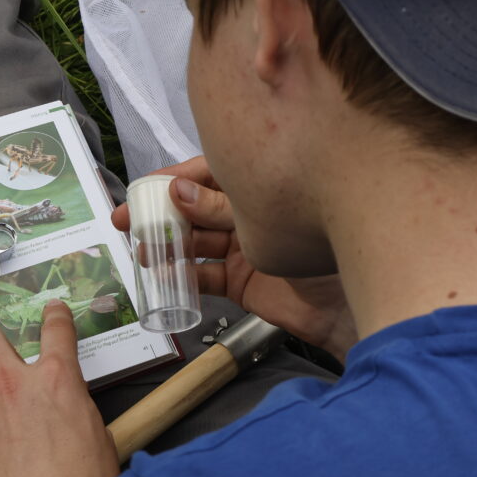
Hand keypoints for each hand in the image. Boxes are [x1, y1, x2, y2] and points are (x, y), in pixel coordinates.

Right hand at [113, 156, 356, 361]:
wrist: (349, 301)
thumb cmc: (322, 241)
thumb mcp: (263, 216)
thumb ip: (219, 207)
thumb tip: (178, 192)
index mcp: (255, 185)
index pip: (203, 175)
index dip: (169, 181)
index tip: (140, 189)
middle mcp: (245, 213)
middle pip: (192, 210)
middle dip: (158, 215)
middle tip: (127, 221)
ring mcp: (241, 247)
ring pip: (194, 243)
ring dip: (166, 246)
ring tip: (143, 251)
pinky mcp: (239, 281)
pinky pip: (204, 276)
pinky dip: (183, 276)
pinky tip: (164, 276)